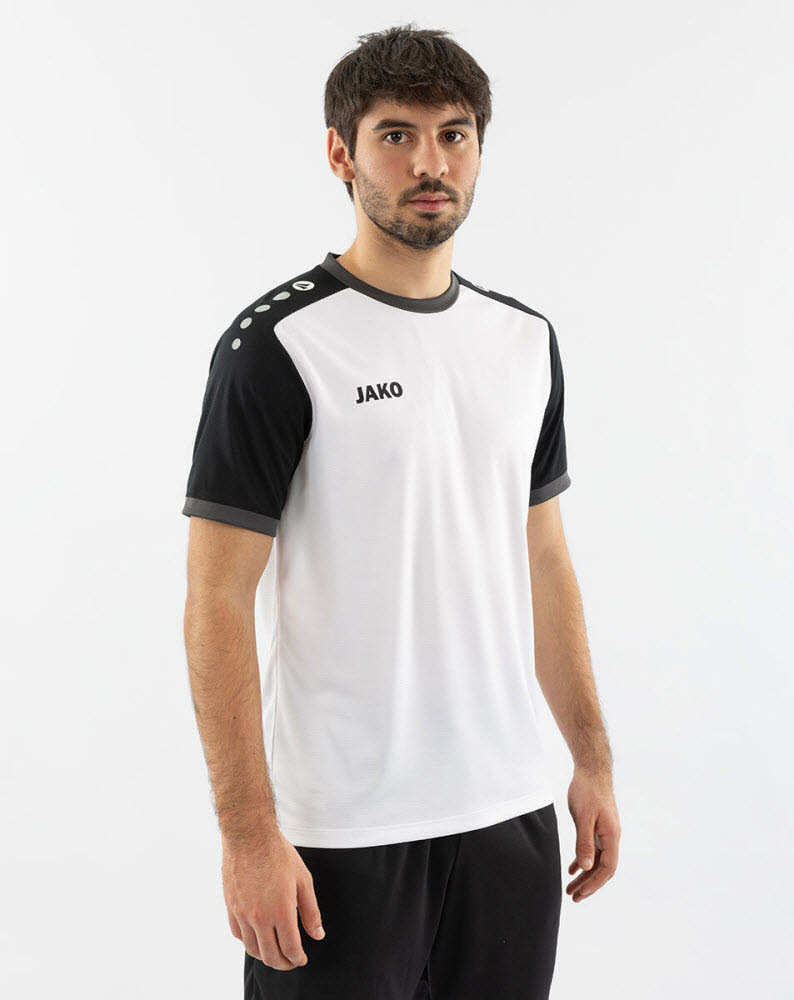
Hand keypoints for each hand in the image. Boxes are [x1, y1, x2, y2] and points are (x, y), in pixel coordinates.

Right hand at [222, 827, 324, 969]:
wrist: (249, 836)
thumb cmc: (278, 854)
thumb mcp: (303, 880)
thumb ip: (311, 911)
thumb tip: (318, 935)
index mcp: (281, 911)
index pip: (290, 949)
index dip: (298, 959)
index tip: (302, 959)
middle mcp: (260, 917)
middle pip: (271, 955)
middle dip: (283, 963)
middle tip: (291, 961)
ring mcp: (243, 913)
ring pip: (253, 949)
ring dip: (266, 956)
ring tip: (275, 953)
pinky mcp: (231, 907)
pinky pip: (238, 935)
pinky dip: (248, 942)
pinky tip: (257, 938)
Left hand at [565, 767, 620, 901]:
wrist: (591, 770)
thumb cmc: (587, 790)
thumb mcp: (583, 817)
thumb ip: (584, 842)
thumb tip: (586, 868)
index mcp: (611, 836)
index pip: (607, 868)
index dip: (595, 883)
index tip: (581, 894)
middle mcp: (611, 837)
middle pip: (602, 868)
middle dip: (589, 884)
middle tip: (573, 898)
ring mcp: (604, 833)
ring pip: (596, 861)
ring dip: (584, 875)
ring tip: (570, 888)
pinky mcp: (597, 827)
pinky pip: (591, 850)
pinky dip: (582, 860)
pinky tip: (572, 869)